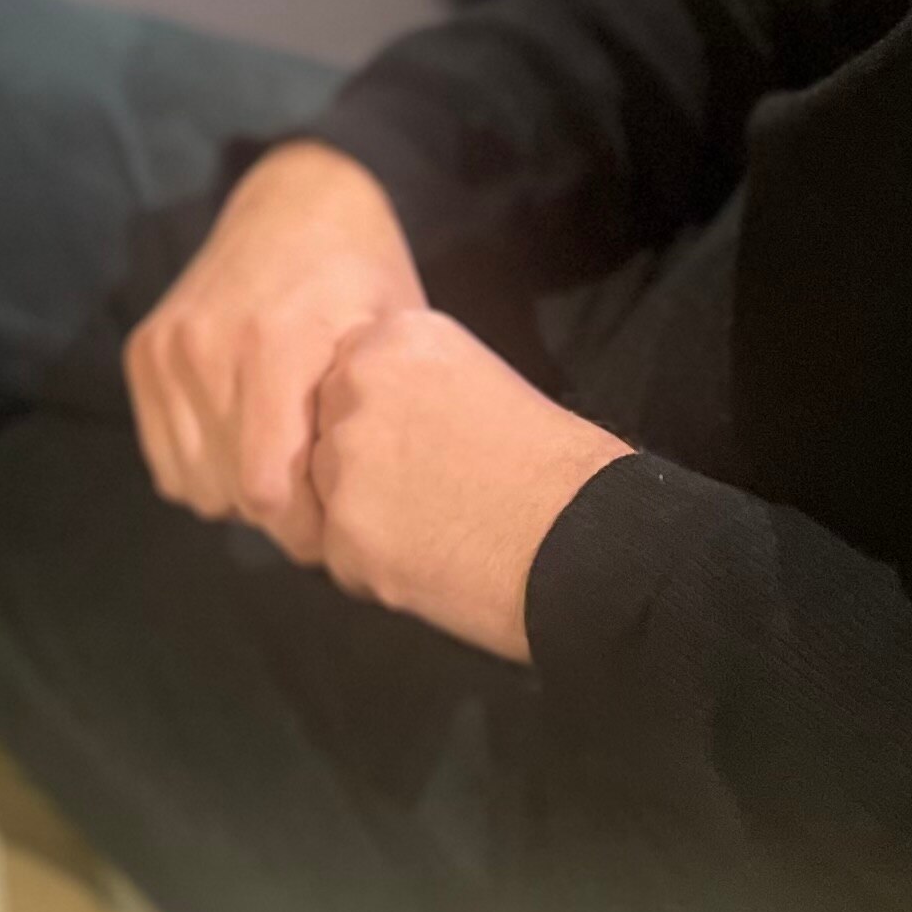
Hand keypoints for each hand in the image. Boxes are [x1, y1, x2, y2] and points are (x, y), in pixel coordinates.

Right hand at [124, 143, 421, 558]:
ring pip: (198, 488)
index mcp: (275, 344)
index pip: (269, 493)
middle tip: (321, 501)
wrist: (297, 200)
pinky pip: (168, 465)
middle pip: (234, 496)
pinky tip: (247, 441)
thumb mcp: (393, 340)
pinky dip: (207, 469)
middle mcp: (207, 346)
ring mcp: (168, 349)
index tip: (342, 525)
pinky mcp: (144, 353)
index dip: (310, 529)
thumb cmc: (362, 277)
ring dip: (242, 494)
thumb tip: (367, 517)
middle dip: (284, 518)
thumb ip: (373, 423)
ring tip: (286, 464)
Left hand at [307, 310, 630, 661]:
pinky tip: (434, 565)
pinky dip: (377, 571)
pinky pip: (342, 557)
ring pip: (329, 497)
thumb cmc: (552, 465)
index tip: (421, 447)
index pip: (345, 380)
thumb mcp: (478, 379)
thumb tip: (377, 419)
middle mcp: (355, 388)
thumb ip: (412, 386)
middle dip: (365, 469)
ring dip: (367, 520)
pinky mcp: (345, 534)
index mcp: (392, 339)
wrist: (583, 539)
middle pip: (327, 435)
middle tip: (430, 494)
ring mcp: (344, 462)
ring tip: (438, 530)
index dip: (382, 424)